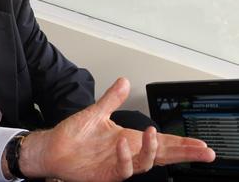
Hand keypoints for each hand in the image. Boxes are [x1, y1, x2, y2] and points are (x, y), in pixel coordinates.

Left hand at [17, 78, 214, 181]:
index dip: (182, 143)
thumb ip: (112, 98)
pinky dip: (125, 156)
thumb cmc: (72, 134)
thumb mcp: (95, 112)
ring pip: (146, 163)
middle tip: (202, 151)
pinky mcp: (107, 174)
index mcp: (129, 138)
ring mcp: (119, 164)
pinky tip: (123, 143)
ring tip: (151, 132)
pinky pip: (123, 169)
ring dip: (152, 149)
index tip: (201, 144)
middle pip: (162, 155)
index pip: (161, 141)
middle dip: (183, 153)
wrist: (52, 148)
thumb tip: (124, 81)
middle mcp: (127, 152)